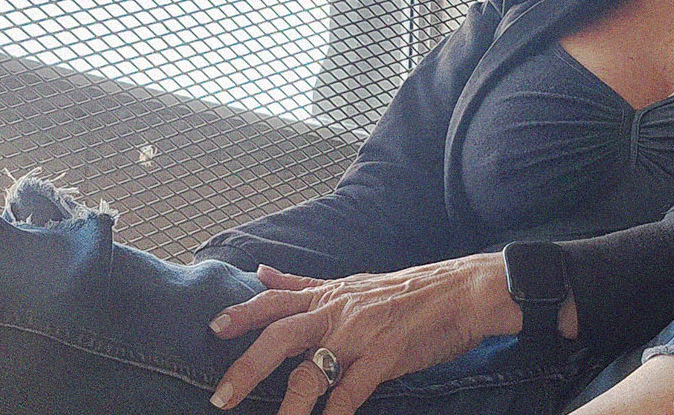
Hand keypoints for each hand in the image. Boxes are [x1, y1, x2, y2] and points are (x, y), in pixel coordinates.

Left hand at [207, 253, 523, 414]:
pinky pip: (353, 390)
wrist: (460, 291)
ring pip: (313, 370)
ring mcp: (362, 334)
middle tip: (221, 396)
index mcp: (329, 295)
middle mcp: (339, 311)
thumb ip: (303, 286)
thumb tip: (261, 273)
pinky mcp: (387, 356)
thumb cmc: (406, 290)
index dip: (242, 313)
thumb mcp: (349, 283)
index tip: (213, 328)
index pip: (276, 301)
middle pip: (281, 336)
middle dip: (248, 366)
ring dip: (290, 406)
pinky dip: (337, 413)